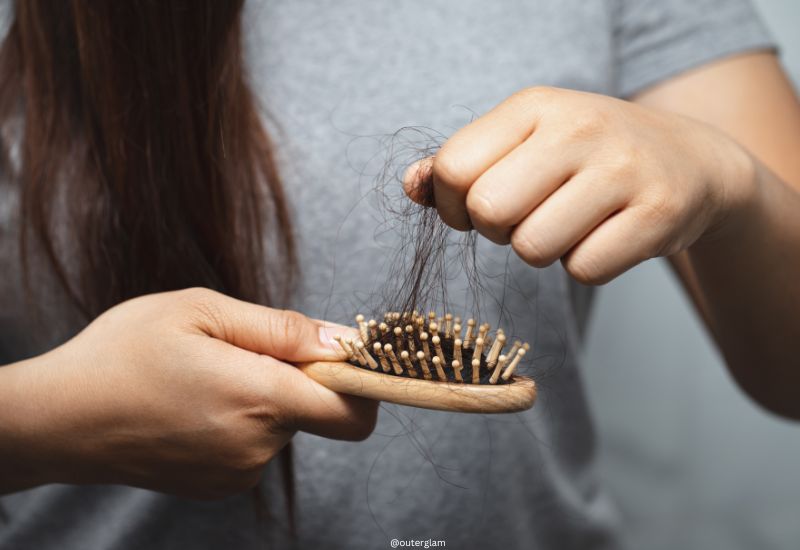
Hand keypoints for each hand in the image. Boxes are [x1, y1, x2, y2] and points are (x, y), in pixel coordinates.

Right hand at [1, 288, 375, 497]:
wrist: (59, 419)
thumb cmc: (124, 352)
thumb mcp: (202, 311)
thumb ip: (282, 328)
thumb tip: (344, 340)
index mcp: (259, 398)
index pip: (354, 410)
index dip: (362, 380)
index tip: (339, 355)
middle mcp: (257, 446)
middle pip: (317, 410)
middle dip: (296, 377)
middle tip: (239, 351)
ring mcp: (238, 473)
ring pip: (284, 425)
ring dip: (264, 397)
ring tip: (206, 377)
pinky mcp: (220, 486)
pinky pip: (257, 445)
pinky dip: (242, 422)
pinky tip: (197, 405)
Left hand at [404, 87, 755, 283]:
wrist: (691, 162)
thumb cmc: (588, 157)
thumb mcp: (525, 142)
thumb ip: (461, 163)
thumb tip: (411, 186)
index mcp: (534, 106)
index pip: (453, 168)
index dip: (453, 205)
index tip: (478, 208)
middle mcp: (578, 127)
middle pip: (488, 211)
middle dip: (497, 230)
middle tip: (527, 218)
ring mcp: (623, 168)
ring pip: (533, 249)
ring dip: (542, 251)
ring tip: (570, 223)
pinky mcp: (658, 212)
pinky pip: (584, 270)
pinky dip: (587, 265)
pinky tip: (606, 235)